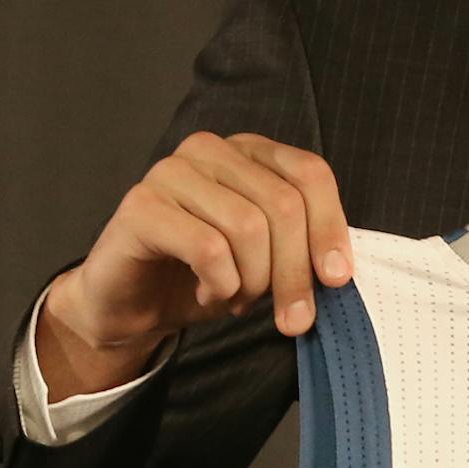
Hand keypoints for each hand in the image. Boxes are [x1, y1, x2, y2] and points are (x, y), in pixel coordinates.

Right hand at [48, 130, 353, 354]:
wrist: (130, 305)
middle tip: (293, 317)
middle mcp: (210, 150)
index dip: (330, 228)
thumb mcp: (267, 260)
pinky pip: (208, 249)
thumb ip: (302, 249)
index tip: (337, 280)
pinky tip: (206, 293)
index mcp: (249, 152)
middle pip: (284, 205)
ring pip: (248, 227)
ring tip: (237, 297)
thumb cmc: (203, 277)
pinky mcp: (142, 205)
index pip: (310, 174)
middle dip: (295, 272)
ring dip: (253, 281)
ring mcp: (171, 171)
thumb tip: (338, 271)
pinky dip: (219, 285)